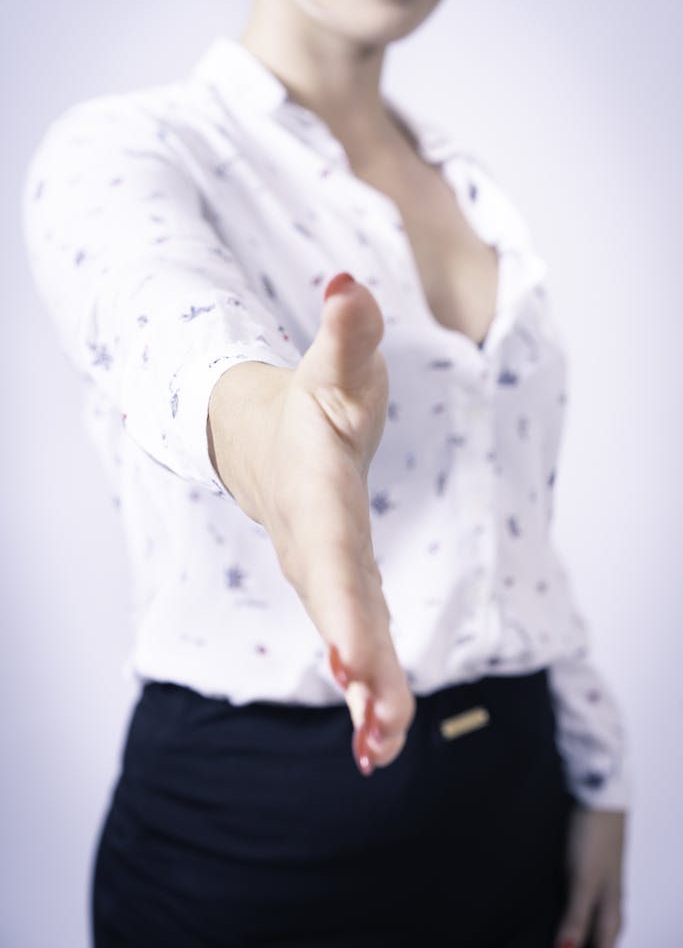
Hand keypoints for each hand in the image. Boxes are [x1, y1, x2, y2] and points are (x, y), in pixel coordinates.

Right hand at [259, 272, 415, 774]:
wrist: (265, 439)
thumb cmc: (310, 400)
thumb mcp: (336, 362)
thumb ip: (348, 329)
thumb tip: (348, 285)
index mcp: (319, 495)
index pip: (334, 556)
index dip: (345, 609)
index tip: (358, 665)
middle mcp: (317, 544)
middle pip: (340, 611)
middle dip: (360, 671)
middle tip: (378, 734)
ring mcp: (326, 571)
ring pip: (349, 638)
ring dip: (367, 699)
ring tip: (381, 756)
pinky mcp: (341, 587)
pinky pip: (359, 641)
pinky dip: (370, 691)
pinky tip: (381, 742)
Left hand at [554, 806, 626, 947]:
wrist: (597, 797)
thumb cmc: (594, 838)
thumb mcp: (582, 881)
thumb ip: (575, 917)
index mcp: (611, 913)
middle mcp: (606, 903)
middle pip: (595, 937)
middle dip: (576, 942)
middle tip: (550, 940)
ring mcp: (596, 885)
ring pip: (585, 918)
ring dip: (567, 924)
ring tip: (544, 927)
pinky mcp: (584, 870)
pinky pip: (574, 899)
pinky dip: (563, 907)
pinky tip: (547, 904)